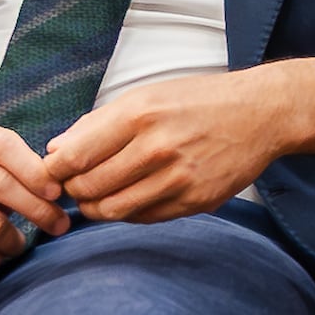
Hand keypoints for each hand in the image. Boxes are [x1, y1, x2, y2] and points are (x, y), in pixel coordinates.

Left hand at [43, 59, 314, 224]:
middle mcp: (157, 148)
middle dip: (73, 191)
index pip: (73, 157)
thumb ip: (97, 124)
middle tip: (75, 187)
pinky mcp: (196, 201)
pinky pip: (144, 218)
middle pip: (88, 188)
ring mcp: (179, 178)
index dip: (55, 171)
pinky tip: (130, 198)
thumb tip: (55, 152)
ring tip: (98, 197)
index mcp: (138, 115)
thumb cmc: (197, 101)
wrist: (260, 114)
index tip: (55, 173)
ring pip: (113, 210)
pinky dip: (127, 212)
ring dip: (96, 208)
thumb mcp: (145, 96)